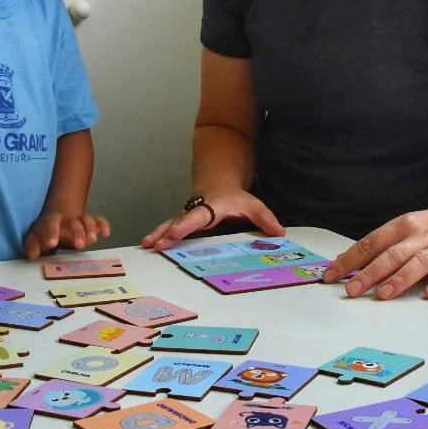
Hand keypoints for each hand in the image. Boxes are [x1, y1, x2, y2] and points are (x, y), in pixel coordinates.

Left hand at [23, 211, 109, 259]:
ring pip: (87, 220)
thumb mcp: (34, 238)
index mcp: (52, 220)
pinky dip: (103, 225)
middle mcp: (67, 218)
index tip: (52, 244)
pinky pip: (99, 220)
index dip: (52, 232)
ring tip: (92, 240)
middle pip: (73, 222)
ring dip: (91, 229)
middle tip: (80, 246)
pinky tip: (106, 233)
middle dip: (77, 233)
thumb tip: (32, 255)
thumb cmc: (44, 232)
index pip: (51, 223)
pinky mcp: (90, 223)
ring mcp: (80, 220)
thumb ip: (32, 246)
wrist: (57, 217)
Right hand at [141, 188, 283, 250]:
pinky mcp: (183, 221)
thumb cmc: (235, 198)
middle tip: (157, 244)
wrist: (218, 184)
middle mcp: (197, 210)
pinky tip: (149, 244)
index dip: (188, 223)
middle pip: (181, 220)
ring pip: (171, 223)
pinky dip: (159, 234)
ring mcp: (188, 215)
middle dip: (168, 232)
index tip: (176, 231)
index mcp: (213, 207)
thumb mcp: (254, 204)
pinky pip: (170, 227)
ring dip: (159, 233)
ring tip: (147, 244)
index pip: (200, 215)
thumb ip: (266, 218)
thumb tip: (279, 233)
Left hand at [321, 204, 427, 300]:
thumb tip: (352, 263)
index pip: (370, 243)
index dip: (350, 260)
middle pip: (391, 255)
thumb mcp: (407, 227)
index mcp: (403, 225)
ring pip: (418, 264)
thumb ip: (384, 245)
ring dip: (399, 279)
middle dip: (369, 273)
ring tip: (382, 295)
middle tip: (351, 290)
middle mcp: (419, 236)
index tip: (331, 275)